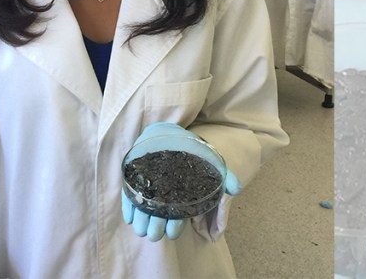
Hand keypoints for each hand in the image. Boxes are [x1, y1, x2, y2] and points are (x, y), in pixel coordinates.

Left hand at [121, 122, 241, 241]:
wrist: (168, 132)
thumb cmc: (190, 151)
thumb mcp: (210, 162)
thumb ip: (225, 177)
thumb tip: (237, 189)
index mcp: (180, 196)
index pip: (177, 217)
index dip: (175, 227)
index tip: (173, 232)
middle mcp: (162, 196)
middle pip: (158, 218)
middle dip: (156, 228)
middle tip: (154, 233)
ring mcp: (146, 189)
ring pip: (142, 211)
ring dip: (141, 222)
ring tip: (141, 227)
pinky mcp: (132, 181)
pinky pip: (128, 198)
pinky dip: (128, 209)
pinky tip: (130, 216)